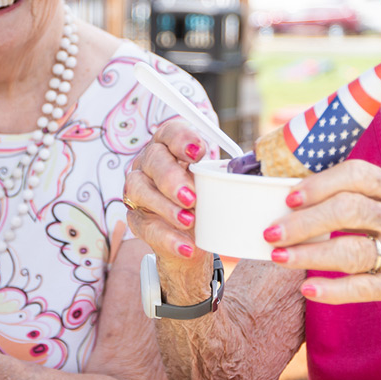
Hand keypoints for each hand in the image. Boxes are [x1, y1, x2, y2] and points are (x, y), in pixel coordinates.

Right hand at [124, 119, 214, 293]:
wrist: (195, 237)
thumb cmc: (206, 199)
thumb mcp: (217, 185)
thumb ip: (224, 176)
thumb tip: (244, 176)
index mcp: (170, 147)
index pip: (170, 133)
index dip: (181, 139)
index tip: (198, 153)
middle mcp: (149, 163)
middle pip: (153, 160)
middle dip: (172, 178)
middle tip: (192, 197)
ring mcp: (138, 190)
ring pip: (140, 190)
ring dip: (166, 207)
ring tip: (189, 221)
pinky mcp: (136, 218)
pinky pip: (145, 226)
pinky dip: (167, 237)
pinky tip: (187, 246)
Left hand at [264, 159, 380, 318]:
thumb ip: (371, 194)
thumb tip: (310, 189)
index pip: (358, 175)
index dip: (320, 183)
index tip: (289, 196)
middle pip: (348, 210)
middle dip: (304, 220)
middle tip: (271, 231)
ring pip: (352, 250)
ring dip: (309, 253)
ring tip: (278, 258)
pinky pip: (365, 287)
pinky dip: (334, 289)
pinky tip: (308, 289)